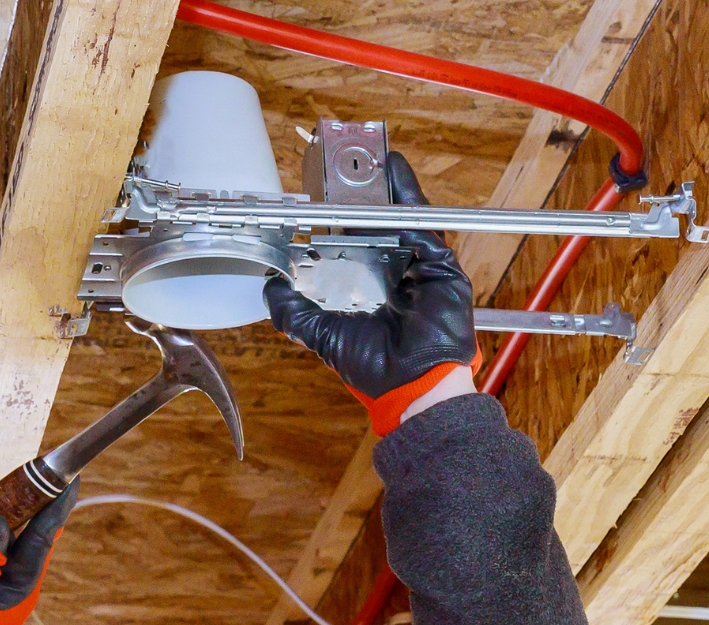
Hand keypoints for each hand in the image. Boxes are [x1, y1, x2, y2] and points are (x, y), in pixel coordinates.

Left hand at [264, 152, 481, 435]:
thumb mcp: (323, 334)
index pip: (351, 243)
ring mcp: (418, 266)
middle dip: (359, 196)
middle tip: (339, 167)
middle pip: (377, 224)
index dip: (336, 220)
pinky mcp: (438, 263)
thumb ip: (294, 311)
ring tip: (365, 156)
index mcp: (369, 289)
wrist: (413, 385)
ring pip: (399, 217)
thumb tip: (269, 287)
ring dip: (383, 186)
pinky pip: (423, 220)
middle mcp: (394, 273)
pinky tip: (394, 168)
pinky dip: (409, 193)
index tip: (318, 198)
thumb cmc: (376, 368)